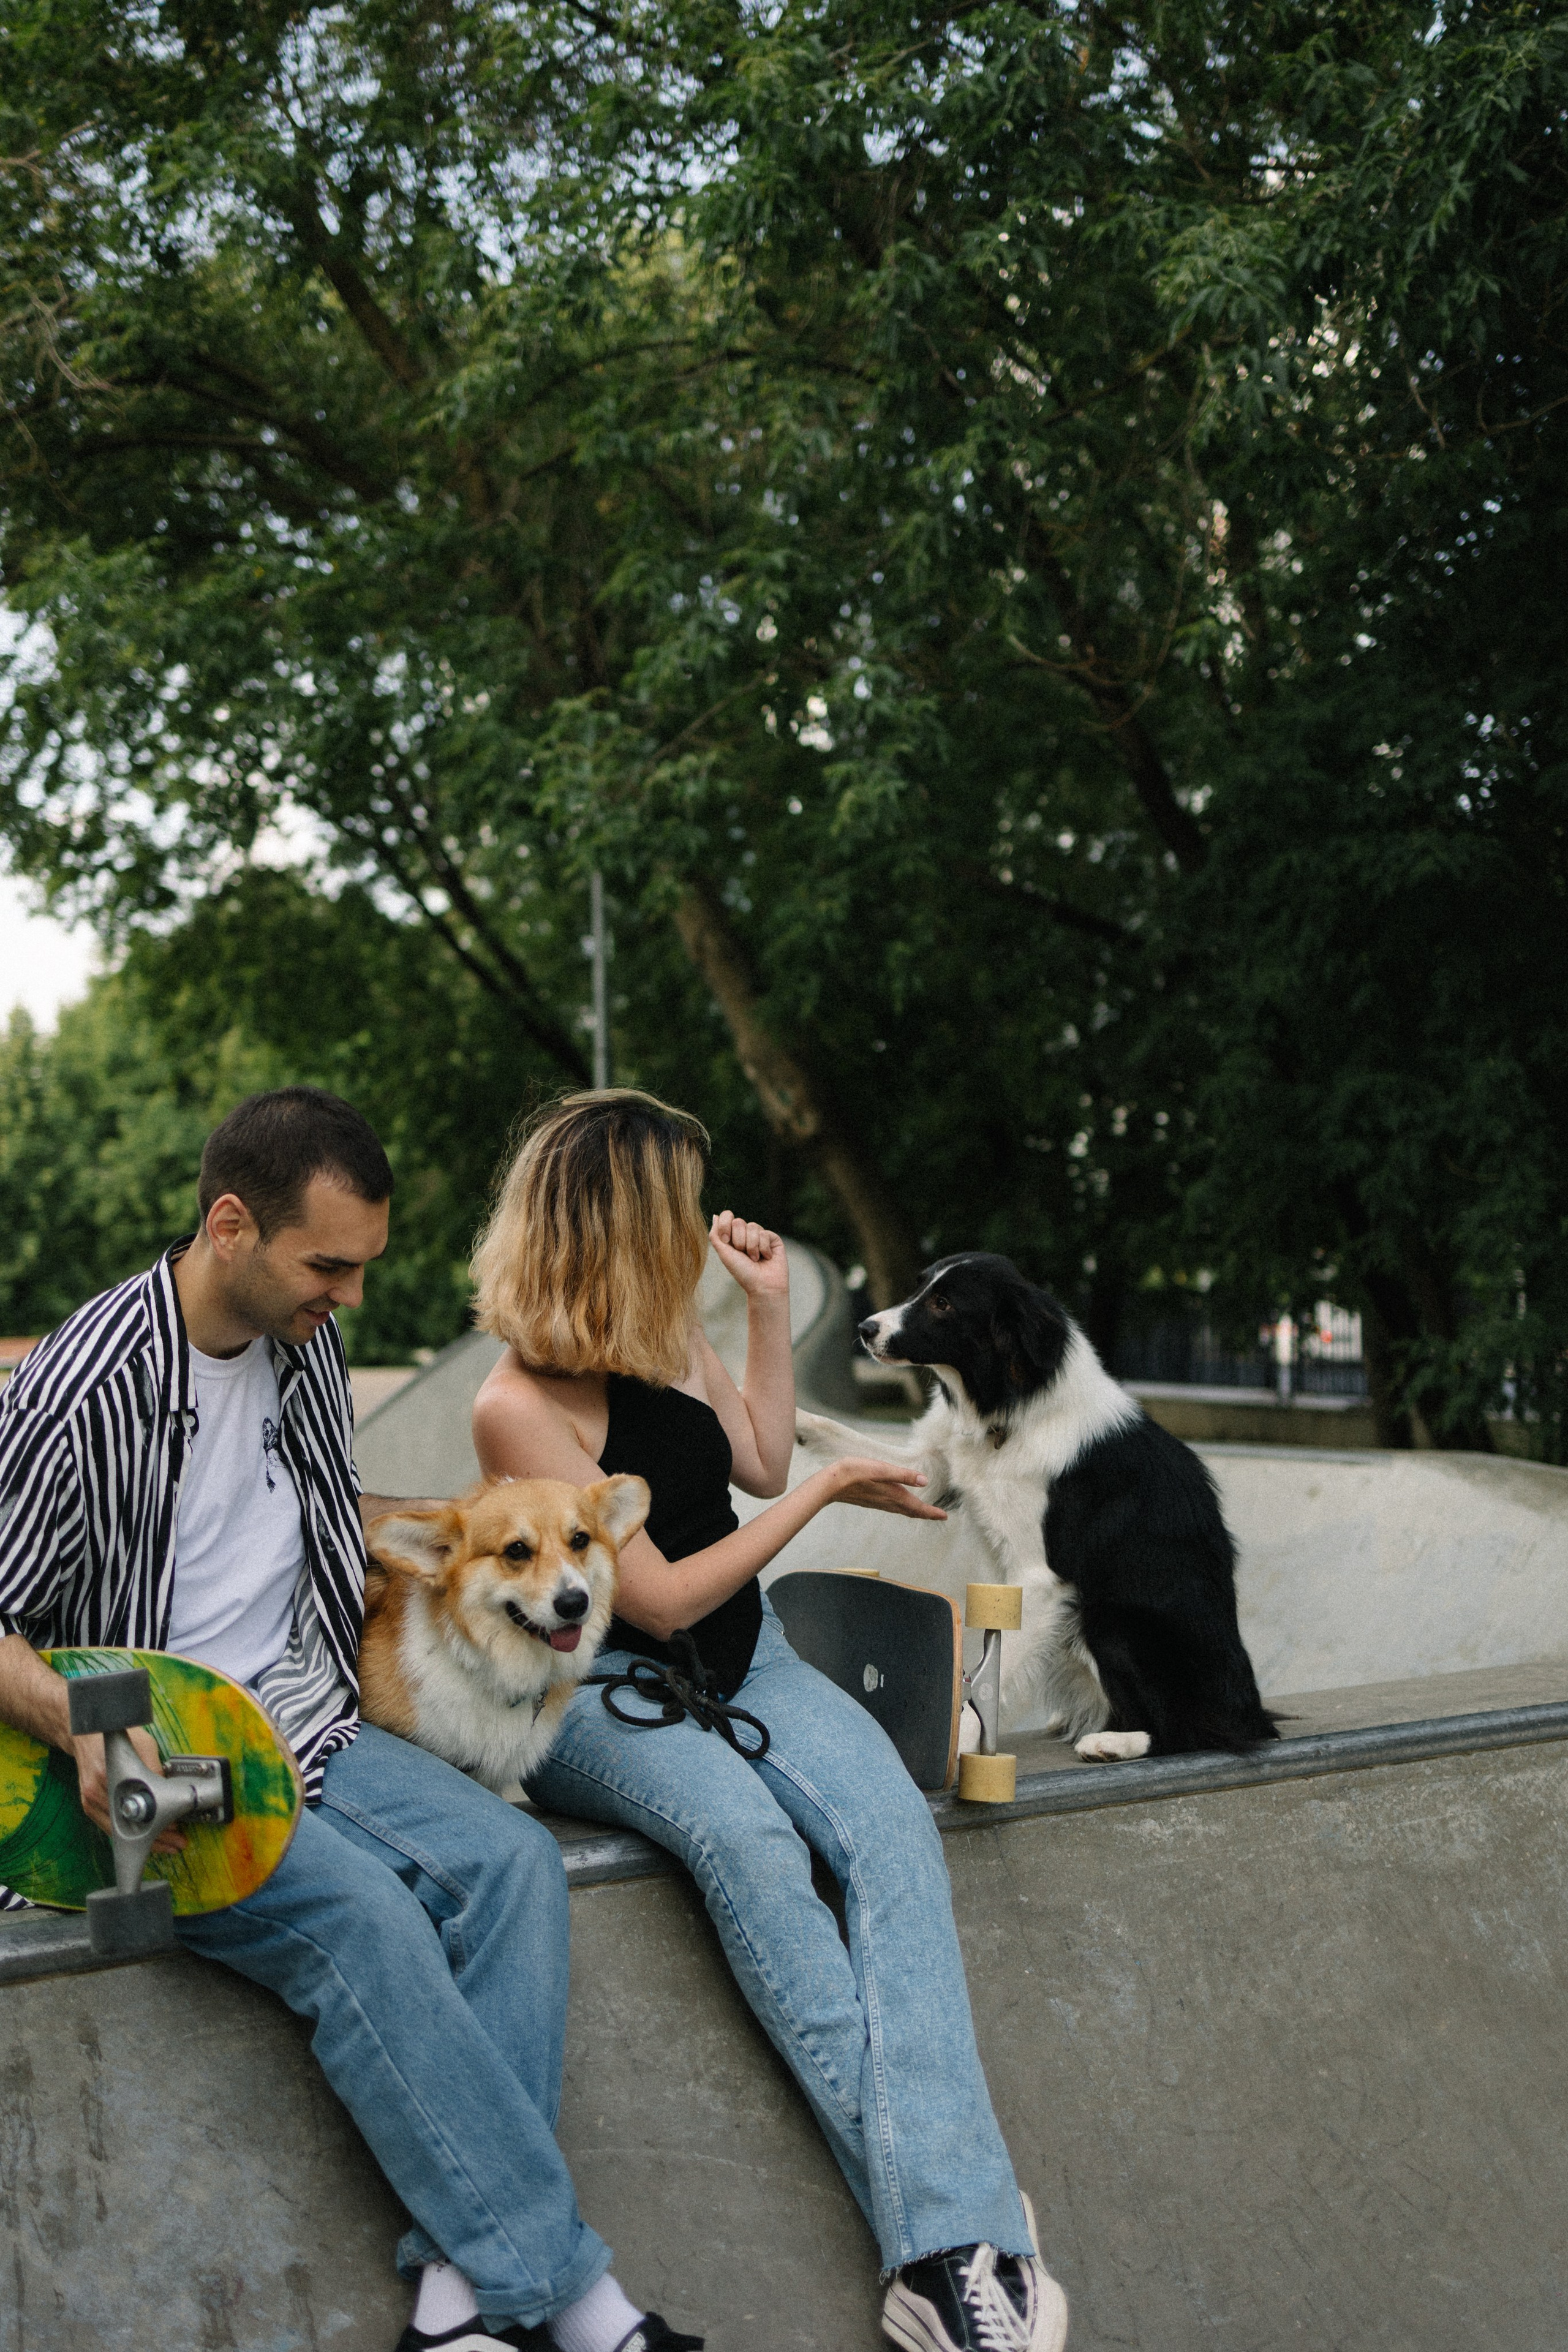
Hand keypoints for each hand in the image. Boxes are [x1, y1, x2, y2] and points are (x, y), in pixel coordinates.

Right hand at [69, 1728, 186, 1853]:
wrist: (88, 1735)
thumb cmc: (118, 1737)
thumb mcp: (144, 1744)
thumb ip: (155, 1768)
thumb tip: (171, 1791)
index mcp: (110, 1774)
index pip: (140, 1805)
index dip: (160, 1820)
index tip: (177, 1828)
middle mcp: (97, 1790)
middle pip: (130, 1824)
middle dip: (156, 1837)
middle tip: (177, 1843)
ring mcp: (91, 1800)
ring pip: (120, 1831)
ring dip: (144, 1841)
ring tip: (166, 1845)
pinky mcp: (88, 1805)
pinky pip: (110, 1827)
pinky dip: (128, 1836)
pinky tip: (144, 1839)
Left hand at [709, 1212, 789, 1299]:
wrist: (762, 1286)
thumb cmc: (742, 1273)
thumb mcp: (724, 1254)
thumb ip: (715, 1235)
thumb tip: (715, 1216)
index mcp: (733, 1237)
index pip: (727, 1216)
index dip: (725, 1225)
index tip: (726, 1241)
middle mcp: (746, 1234)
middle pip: (738, 1222)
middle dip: (739, 1240)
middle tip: (743, 1255)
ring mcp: (760, 1235)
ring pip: (752, 1227)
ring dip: (752, 1247)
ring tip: (755, 1259)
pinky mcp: (773, 1239)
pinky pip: (765, 1233)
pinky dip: (763, 1248)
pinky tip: (766, 1258)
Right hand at [825, 1457, 947, 1520]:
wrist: (830, 1483)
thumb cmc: (854, 1472)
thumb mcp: (881, 1469)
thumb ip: (903, 1475)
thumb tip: (924, 1481)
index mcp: (893, 1495)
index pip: (917, 1507)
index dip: (931, 1512)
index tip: (944, 1516)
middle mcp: (888, 1502)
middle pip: (911, 1511)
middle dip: (926, 1514)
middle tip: (939, 1516)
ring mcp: (879, 1502)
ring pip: (902, 1510)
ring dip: (915, 1512)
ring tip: (924, 1511)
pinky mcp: (872, 1500)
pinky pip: (893, 1507)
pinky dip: (903, 1508)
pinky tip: (901, 1503)